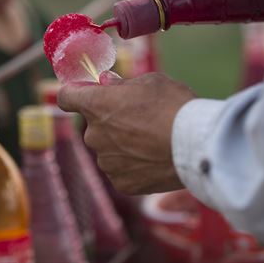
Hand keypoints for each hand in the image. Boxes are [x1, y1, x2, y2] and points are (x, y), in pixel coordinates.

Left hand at [58, 72, 194, 194]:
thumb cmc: (174, 106)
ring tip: (154, 141)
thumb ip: (121, 84)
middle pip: (94, 125)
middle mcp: (94, 134)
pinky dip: (134, 166)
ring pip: (108, 149)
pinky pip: (122, 171)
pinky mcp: (121, 183)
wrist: (197, 146)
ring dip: (122, 145)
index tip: (86, 93)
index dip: (76, 93)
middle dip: (110, 121)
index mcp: (96, 105)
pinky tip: (155, 159)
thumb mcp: (150, 82)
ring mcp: (106, 161)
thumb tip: (105, 83)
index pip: (66, 96)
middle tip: (140, 119)